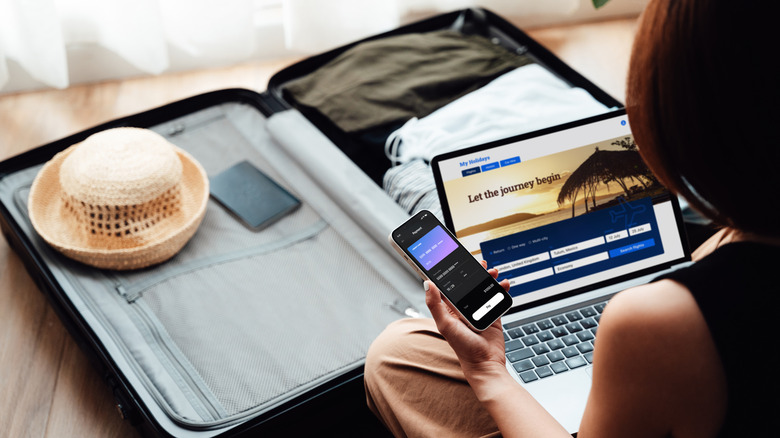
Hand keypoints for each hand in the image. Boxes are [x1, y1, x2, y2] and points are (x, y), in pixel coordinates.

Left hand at [425, 261, 510, 377]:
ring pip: (483, 288)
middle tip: (478, 262)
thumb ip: (435, 304)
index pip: (449, 286)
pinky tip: (503, 284)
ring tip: (492, 271)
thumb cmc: (463, 348)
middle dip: (474, 272)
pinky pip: (497, 297)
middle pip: (468, 284)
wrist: (486, 363)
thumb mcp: (445, 324)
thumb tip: (427, 283)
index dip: (451, 272)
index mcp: (450, 309)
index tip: (453, 259)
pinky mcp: (493, 314)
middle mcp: (464, 308)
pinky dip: (501, 289)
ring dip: (488, 278)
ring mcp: (479, 310)